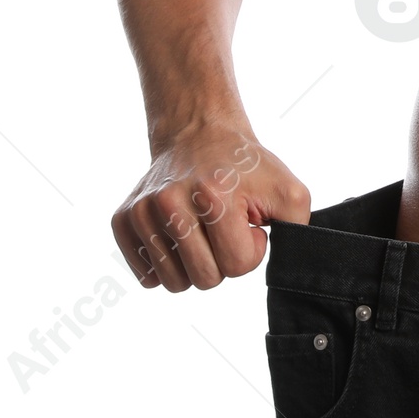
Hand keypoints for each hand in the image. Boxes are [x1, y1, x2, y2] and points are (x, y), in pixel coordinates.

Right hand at [111, 124, 310, 292]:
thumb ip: (297, 230)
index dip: (251, 249)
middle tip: (224, 227)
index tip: (249, 223)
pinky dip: (167, 263)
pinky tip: (178, 233)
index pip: (237, 266)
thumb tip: (287, 267)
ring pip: (173, 283)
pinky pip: (147, 277)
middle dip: (222, 260)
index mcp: (213, 195)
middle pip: (204, 280)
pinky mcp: (122, 220)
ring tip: (201, 229)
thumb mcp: (288, 190)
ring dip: (193, 263)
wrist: (199, 134)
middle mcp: (169, 202)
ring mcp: (141, 211)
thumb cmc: (245, 167)